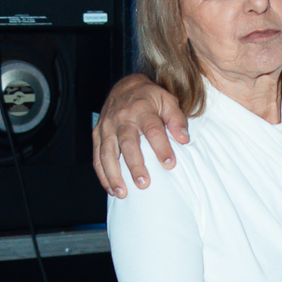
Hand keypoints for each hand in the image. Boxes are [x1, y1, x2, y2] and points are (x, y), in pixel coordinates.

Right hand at [92, 74, 189, 197]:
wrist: (124, 87)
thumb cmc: (149, 98)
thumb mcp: (167, 100)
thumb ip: (177, 119)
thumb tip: (184, 139)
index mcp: (142, 110)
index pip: (153, 130)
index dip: (162, 147)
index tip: (170, 164)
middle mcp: (122, 119)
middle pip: (128, 143)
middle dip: (135, 164)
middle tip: (144, 183)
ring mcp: (107, 127)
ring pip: (108, 153)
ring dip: (114, 174)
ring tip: (122, 193)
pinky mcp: (97, 135)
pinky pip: (97, 156)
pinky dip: (102, 174)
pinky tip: (111, 189)